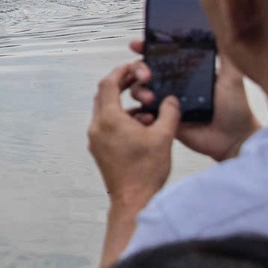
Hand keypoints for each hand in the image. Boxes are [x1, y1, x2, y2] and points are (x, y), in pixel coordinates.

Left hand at [88, 59, 178, 205]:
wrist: (133, 200)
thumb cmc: (146, 171)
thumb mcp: (164, 136)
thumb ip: (169, 112)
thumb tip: (171, 100)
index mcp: (109, 119)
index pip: (108, 83)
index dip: (121, 71)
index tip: (134, 67)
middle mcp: (97, 127)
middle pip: (103, 94)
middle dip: (122, 85)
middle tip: (140, 81)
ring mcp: (95, 139)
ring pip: (105, 110)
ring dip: (123, 103)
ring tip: (146, 106)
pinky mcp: (99, 149)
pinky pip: (107, 124)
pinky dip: (121, 118)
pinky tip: (141, 125)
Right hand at [126, 40, 256, 160]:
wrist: (234, 140)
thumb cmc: (236, 110)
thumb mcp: (232, 78)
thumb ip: (226, 56)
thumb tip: (223, 31)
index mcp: (187, 73)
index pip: (162, 56)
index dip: (148, 49)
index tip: (138, 44)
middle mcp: (174, 86)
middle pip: (145, 72)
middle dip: (138, 68)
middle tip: (146, 74)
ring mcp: (167, 104)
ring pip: (140, 91)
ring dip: (138, 90)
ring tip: (150, 96)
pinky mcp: (164, 121)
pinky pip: (144, 114)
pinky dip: (140, 112)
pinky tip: (148, 112)